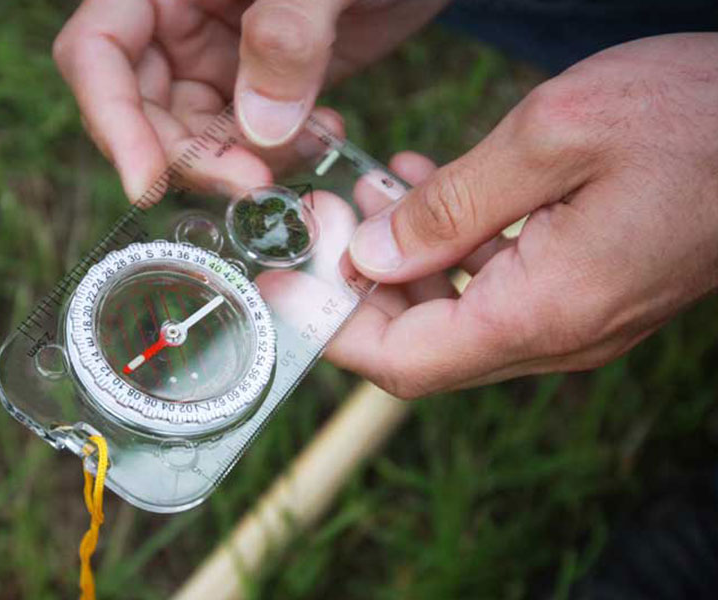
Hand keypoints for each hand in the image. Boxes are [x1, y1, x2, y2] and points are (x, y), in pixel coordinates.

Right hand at [52, 0, 447, 199]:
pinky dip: (277, 154)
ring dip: (239, 164)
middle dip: (190, 158)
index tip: (147, 184)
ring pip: (195, 137)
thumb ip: (289, 31)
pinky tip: (323, 134)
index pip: (97, 52)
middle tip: (250, 185)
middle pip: (142, 110)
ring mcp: (215, 56)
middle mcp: (176, 21)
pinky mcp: (259, 85)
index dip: (111, 120)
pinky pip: (246, 139)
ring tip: (303, 151)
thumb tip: (260, 127)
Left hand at [336, 33, 717, 397]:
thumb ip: (452, 204)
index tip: (284, 281)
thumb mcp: (554, 136)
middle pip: (420, 345)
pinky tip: (431, 186)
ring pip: (453, 314)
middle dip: (358, 287)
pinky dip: (448, 246)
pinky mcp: (586, 289)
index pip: (403, 363)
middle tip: (325, 217)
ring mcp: (575, 317)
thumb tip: (371, 254)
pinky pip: (494, 287)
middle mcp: (557, 334)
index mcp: (544, 311)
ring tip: (374, 189)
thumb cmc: (698, 118)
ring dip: (400, 260)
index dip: (331, 328)